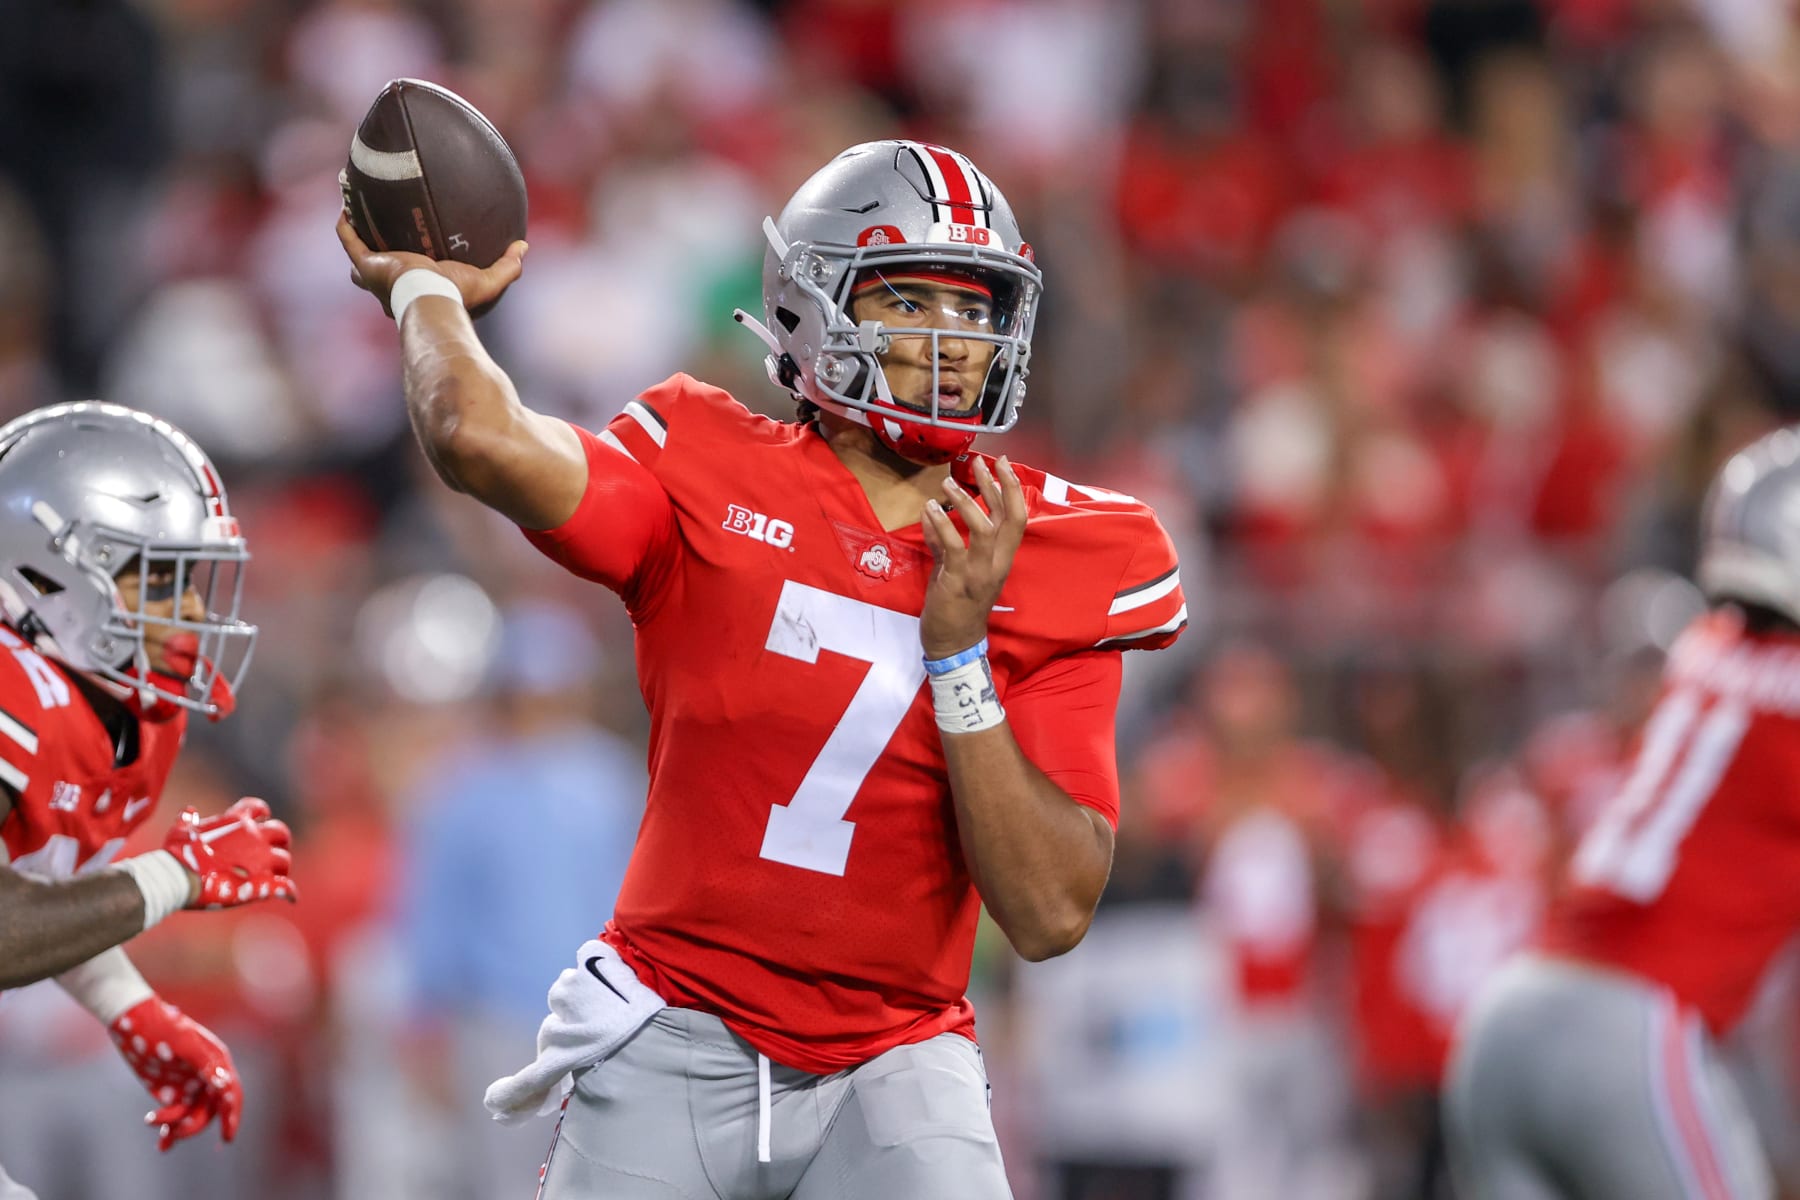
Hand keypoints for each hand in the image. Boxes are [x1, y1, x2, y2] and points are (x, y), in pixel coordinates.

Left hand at [106, 997, 241, 1151]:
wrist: (134, 1021)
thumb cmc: (163, 1027)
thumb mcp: (186, 1044)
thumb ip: (206, 1064)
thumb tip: (225, 1084)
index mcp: (216, 1062)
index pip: (230, 1094)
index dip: (231, 1115)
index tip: (227, 1137)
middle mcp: (205, 1077)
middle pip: (209, 1111)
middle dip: (193, 1124)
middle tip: (174, 1131)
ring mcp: (188, 1086)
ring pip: (190, 1117)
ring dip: (175, 1126)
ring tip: (152, 1119)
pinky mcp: (170, 1092)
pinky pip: (174, 1117)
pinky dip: (168, 1131)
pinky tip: (162, 1144)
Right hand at [162, 797, 298, 908]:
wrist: (179, 877)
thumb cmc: (176, 854)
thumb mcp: (180, 830)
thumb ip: (187, 819)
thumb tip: (189, 811)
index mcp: (236, 821)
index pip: (257, 808)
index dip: (262, 813)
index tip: (263, 817)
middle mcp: (254, 836)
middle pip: (280, 833)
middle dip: (279, 841)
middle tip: (273, 850)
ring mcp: (260, 860)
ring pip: (284, 860)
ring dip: (281, 867)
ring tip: (276, 875)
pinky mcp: (261, 883)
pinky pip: (284, 886)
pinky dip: (289, 891)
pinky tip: (291, 897)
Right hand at [336, 209, 526, 316]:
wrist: (431, 299)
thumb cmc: (457, 296)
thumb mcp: (489, 282)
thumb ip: (508, 267)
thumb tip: (524, 247)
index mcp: (416, 293)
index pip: (412, 285)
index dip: (412, 272)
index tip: (418, 255)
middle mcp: (391, 289)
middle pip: (379, 277)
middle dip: (378, 260)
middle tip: (382, 237)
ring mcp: (376, 276)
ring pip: (360, 259)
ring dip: (357, 241)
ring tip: (357, 218)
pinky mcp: (367, 264)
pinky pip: (349, 241)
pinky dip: (345, 226)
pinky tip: (346, 208)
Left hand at [919, 456, 1026, 658]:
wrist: (954, 643)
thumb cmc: (956, 607)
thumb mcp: (953, 568)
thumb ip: (945, 542)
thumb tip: (933, 513)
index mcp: (1002, 558)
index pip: (1017, 517)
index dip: (1012, 488)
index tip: (1002, 464)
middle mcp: (997, 563)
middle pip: (1011, 518)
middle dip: (1000, 485)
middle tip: (983, 462)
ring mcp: (980, 572)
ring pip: (984, 528)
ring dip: (965, 502)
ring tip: (947, 483)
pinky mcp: (959, 579)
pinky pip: (954, 545)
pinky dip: (941, 523)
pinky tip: (930, 509)